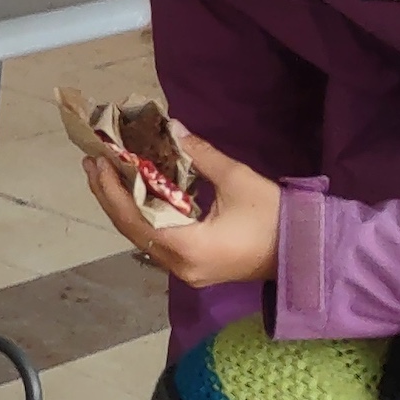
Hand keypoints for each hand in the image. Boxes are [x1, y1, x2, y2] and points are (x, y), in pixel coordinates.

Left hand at [85, 133, 281, 289]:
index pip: (134, 219)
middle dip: (110, 196)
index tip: (98, 162)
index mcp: (187, 247)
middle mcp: (179, 265)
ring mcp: (186, 270)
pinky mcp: (194, 266)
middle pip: (132, 230)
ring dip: (124, 206)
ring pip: (143, 237)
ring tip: (106, 175)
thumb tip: (175, 129)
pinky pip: (158, 240)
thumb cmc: (275, 217)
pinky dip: (144, 216)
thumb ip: (201, 155)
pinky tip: (137, 193)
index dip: (112, 191)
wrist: (306, 254)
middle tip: (93, 164)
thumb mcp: (238, 180)